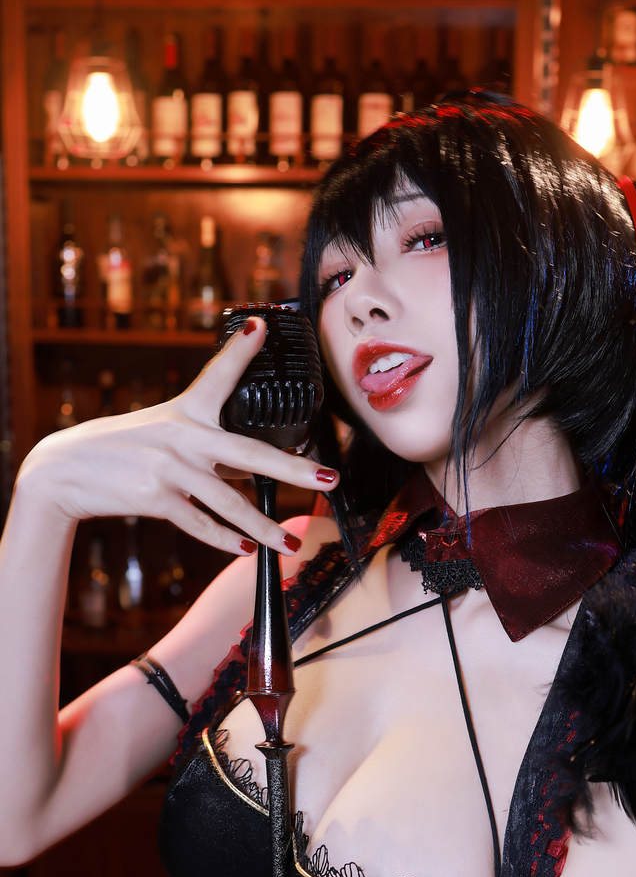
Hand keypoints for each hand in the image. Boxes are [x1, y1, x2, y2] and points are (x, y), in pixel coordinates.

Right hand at [18, 318, 337, 554]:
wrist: (65, 471)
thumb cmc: (123, 451)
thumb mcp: (164, 434)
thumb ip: (210, 448)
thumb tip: (256, 471)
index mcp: (186, 412)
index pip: (218, 376)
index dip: (240, 350)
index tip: (262, 326)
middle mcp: (182, 436)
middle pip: (249, 453)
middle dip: (294, 468)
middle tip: (329, 478)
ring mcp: (169, 468)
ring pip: (229, 502)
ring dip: (262, 527)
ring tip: (288, 543)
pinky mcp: (155, 497)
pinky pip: (198, 523)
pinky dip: (223, 539)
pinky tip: (245, 549)